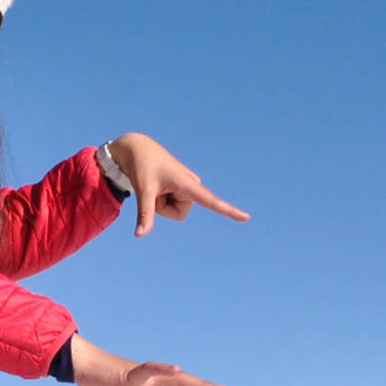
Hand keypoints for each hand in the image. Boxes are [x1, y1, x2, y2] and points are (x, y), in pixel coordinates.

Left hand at [107, 133, 251, 237]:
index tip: (246, 218)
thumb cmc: (141, 166)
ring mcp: (188, 188)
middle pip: (178, 214)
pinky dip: (161, 200)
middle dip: (162, 208)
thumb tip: (139, 235)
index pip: (211, 201)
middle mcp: (192, 185)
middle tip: (153, 188)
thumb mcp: (143, 191)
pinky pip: (172, 206)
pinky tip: (157, 184)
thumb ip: (145, 214)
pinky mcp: (183, 189)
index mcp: (188, 184)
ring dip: (161, 203)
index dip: (228, 211)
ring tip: (155, 185)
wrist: (138, 149)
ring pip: (174, 212)